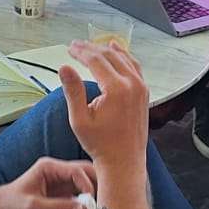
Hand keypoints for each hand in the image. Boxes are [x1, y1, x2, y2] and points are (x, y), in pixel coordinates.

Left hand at [0, 157, 97, 208]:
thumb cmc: (9, 206)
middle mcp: (57, 173)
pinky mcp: (61, 197)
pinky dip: (88, 204)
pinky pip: (80, 197)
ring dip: (95, 195)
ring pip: (86, 185)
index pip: (77, 171)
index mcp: (49, 167)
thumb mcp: (34, 207)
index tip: (93, 202)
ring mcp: (61, 185)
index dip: (88, 186)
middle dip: (98, 187)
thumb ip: (59, 208)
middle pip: (86, 174)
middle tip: (107, 202)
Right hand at [59, 40, 149, 174]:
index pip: (96, 60)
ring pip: (123, 58)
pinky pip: (134, 67)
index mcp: (117, 89)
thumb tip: (64, 68)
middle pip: (109, 56)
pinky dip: (124, 56)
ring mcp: (141, 88)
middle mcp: (132, 85)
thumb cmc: (102, 145)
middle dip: (91, 49)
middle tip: (76, 46)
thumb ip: (72, 90)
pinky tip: (118, 50)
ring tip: (91, 46)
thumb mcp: (80, 119)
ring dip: (106, 50)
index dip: (81, 52)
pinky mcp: (144, 93)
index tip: (70, 48)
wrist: (124, 162)